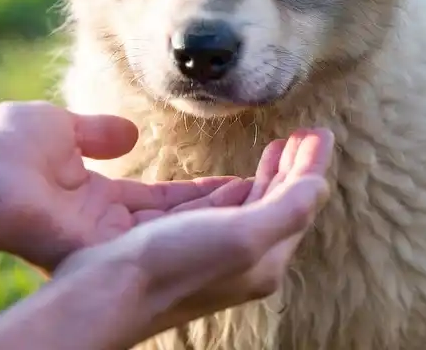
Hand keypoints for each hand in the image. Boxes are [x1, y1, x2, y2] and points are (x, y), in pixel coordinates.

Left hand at [0, 101, 251, 267]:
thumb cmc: (9, 144)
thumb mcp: (62, 128)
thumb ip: (98, 132)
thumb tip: (129, 132)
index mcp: (93, 198)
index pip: (159, 200)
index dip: (198, 193)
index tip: (238, 180)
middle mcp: (105, 226)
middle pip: (175, 220)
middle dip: (220, 207)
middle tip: (268, 189)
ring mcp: (105, 243)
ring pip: (175, 233)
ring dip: (219, 217)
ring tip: (267, 197)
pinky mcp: (103, 251)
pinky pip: (162, 239)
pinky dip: (201, 226)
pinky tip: (239, 211)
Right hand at [53, 128, 334, 346]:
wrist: (105, 295)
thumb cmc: (171, 265)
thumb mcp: (240, 235)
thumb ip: (287, 210)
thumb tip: (319, 183)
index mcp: (266, 260)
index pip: (301, 202)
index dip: (312, 164)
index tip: (320, 130)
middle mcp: (245, 261)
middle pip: (281, 205)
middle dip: (294, 168)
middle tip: (302, 135)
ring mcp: (215, 254)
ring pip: (254, 208)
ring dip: (268, 176)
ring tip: (276, 149)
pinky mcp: (186, 247)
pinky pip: (223, 212)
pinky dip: (235, 188)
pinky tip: (232, 179)